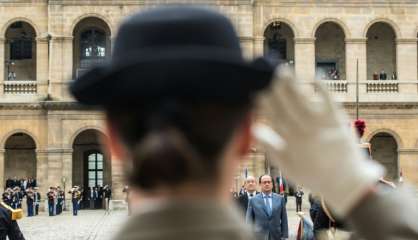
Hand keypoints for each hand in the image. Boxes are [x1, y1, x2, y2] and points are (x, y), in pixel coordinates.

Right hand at [253, 67, 383, 215]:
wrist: (346, 183)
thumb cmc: (313, 174)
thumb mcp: (287, 166)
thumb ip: (270, 147)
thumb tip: (253, 128)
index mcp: (291, 143)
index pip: (275, 118)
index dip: (265, 104)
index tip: (257, 91)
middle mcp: (306, 132)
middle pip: (288, 106)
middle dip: (277, 89)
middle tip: (268, 73)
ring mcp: (323, 126)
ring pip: (304, 101)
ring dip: (293, 84)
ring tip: (284, 70)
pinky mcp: (338, 121)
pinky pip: (328, 100)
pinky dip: (321, 87)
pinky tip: (314, 75)